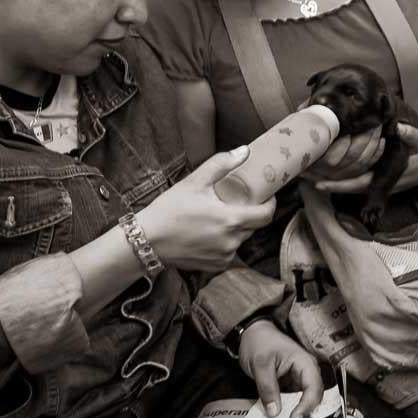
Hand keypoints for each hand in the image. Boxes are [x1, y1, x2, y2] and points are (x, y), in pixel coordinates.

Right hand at [139, 147, 274, 270]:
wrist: (147, 240)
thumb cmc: (170, 209)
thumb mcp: (195, 181)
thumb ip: (222, 164)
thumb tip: (244, 151)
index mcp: (231, 220)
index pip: (266, 215)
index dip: (270, 204)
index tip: (266, 195)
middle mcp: (231, 242)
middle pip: (254, 226)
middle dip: (250, 213)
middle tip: (238, 201)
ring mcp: (223, 257)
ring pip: (241, 239)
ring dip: (237, 228)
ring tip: (220, 215)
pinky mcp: (214, 266)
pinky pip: (229, 251)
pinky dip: (225, 241)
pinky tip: (210, 232)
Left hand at [238, 320, 323, 417]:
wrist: (252, 333)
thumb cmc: (259, 341)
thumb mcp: (260, 364)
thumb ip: (267, 388)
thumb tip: (274, 411)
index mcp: (304, 361)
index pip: (314, 387)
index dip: (307, 405)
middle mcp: (306, 370)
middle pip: (313, 396)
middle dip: (304, 411)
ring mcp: (298, 378)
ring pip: (303, 400)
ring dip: (296, 411)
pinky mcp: (290, 384)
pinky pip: (293, 399)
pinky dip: (288, 408)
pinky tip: (280, 415)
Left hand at [314, 124, 417, 193]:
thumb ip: (411, 135)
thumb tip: (397, 126)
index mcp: (387, 177)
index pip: (358, 185)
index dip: (338, 186)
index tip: (318, 185)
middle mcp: (379, 182)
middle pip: (347, 185)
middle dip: (325, 182)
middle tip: (301, 175)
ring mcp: (376, 179)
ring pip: (348, 181)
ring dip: (328, 177)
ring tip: (306, 170)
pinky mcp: (375, 174)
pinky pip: (353, 174)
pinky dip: (338, 171)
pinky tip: (324, 164)